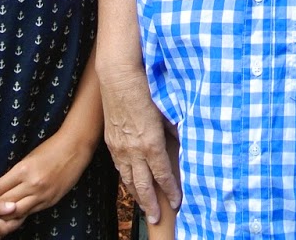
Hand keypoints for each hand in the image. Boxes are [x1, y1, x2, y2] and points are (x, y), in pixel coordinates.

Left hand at [0, 129, 90, 223]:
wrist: (75, 148)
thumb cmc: (50, 149)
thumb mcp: (28, 158)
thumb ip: (15, 175)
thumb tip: (0, 189)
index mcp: (22, 170)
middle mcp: (31, 185)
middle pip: (4, 204)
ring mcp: (42, 195)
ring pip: (17, 213)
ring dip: (6, 215)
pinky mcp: (51, 201)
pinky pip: (31, 212)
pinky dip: (21, 214)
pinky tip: (15, 215)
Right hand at [99, 66, 180, 222]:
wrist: (119, 77)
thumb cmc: (146, 89)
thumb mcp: (167, 110)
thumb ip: (175, 128)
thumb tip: (184, 139)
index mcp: (151, 143)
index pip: (163, 174)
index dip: (170, 190)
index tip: (176, 202)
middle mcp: (134, 150)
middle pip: (143, 185)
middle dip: (150, 204)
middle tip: (155, 219)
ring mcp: (120, 147)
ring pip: (128, 179)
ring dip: (136, 195)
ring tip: (143, 207)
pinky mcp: (111, 141)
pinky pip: (119, 167)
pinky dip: (125, 179)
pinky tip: (129, 184)